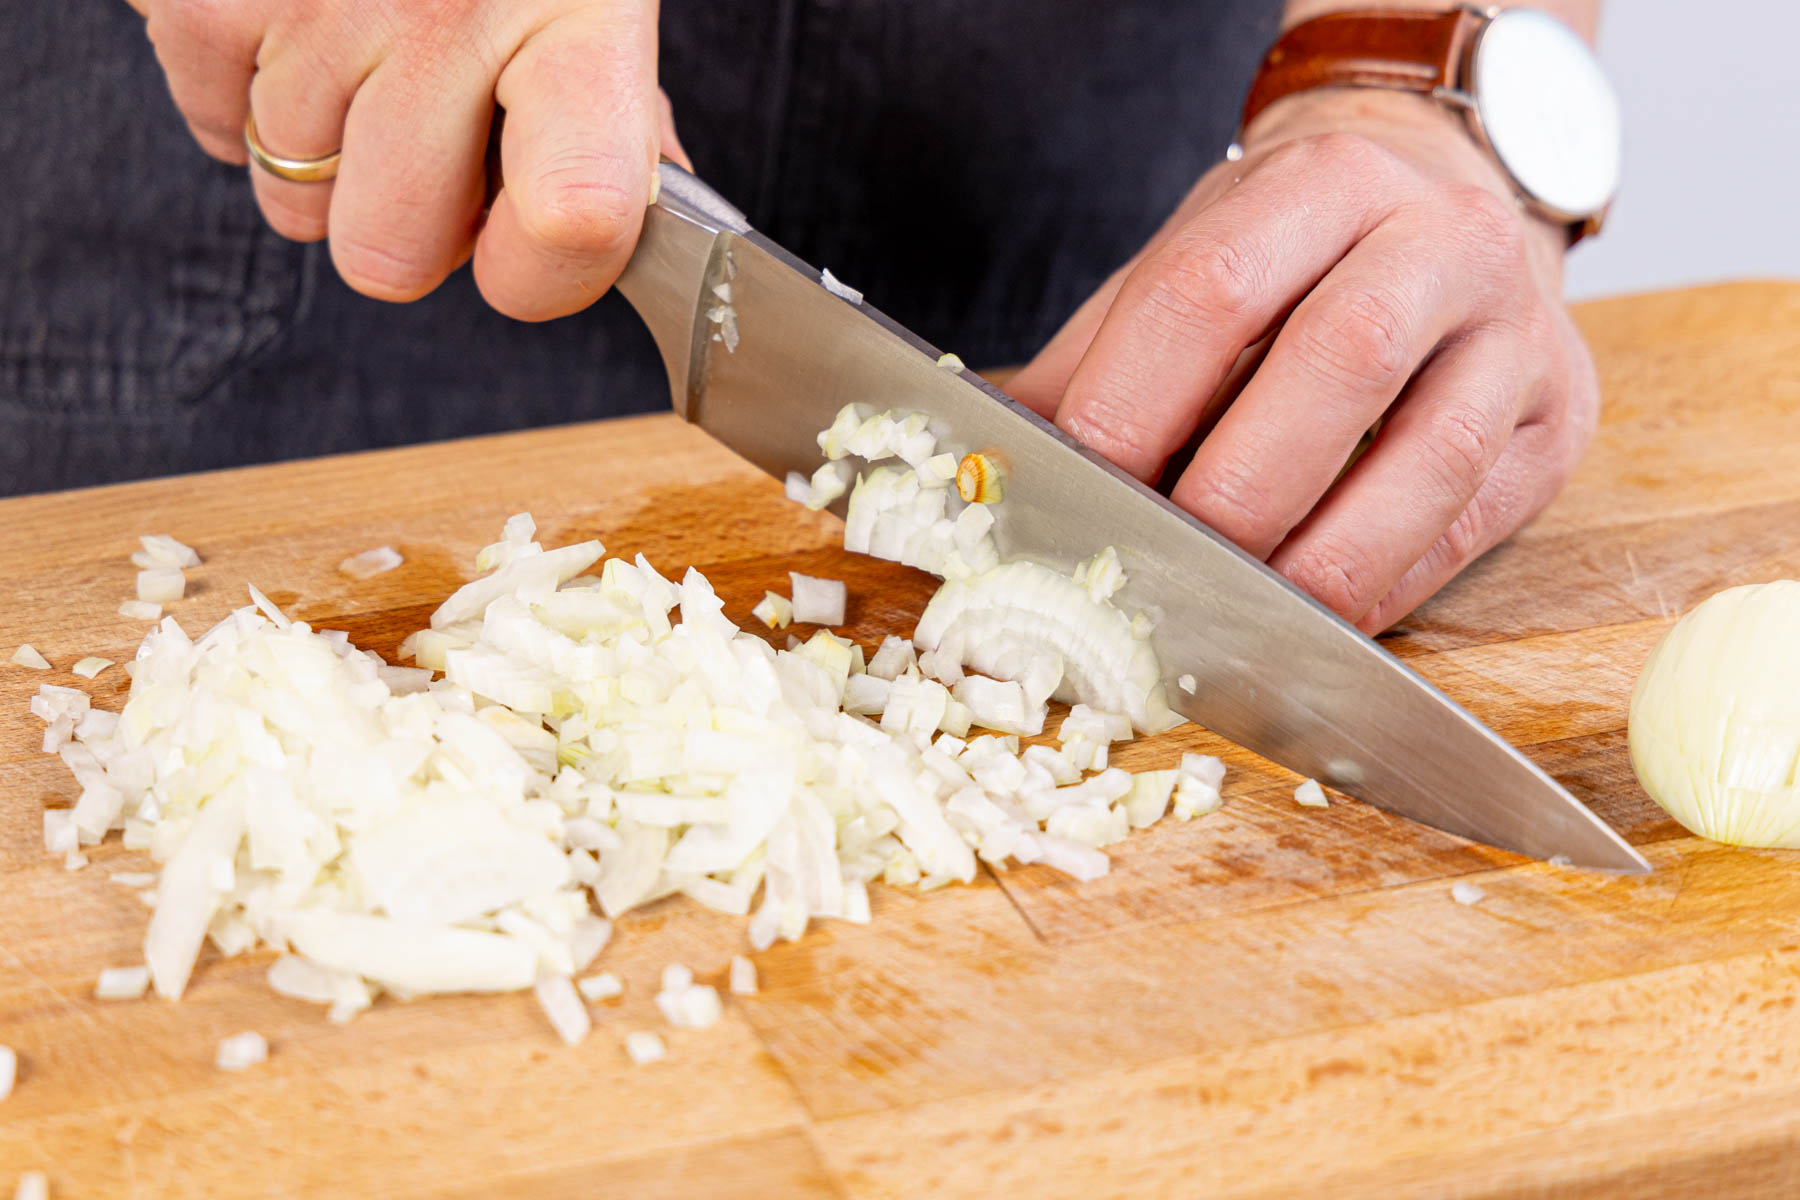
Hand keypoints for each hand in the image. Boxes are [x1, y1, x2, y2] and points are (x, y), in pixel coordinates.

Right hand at [129, 0, 687, 319]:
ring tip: (365, 55)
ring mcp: (320, 2)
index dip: (540, 277)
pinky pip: (218, 132)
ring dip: (326, 156)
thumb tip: (625, 233)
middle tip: (428, 138)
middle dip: (405, 224)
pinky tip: (297, 30)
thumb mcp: (586, 4)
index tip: (524, 248)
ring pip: (297, 207)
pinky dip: (245, 99)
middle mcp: (447, 10)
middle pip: (391, 257)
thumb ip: (613, 123)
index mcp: (572, 17)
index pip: (575, 222)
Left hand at [1009, 90, 1599, 631]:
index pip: (1213, 291)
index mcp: (1322, 184)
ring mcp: (1517, 331)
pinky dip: (1383, 585)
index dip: (1134, 405)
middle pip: (1340, 364)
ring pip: (1430, 459)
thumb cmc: (1288, 264)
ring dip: (1322, 560)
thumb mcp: (1186, 271)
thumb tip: (986, 467)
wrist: (1437, 210)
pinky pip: (1468, 524)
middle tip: (1160, 572)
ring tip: (1237, 621)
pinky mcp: (1556, 420)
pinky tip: (1313, 619)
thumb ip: (1095, 366)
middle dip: (1236, 492)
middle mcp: (1440, 240)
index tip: (1078, 496)